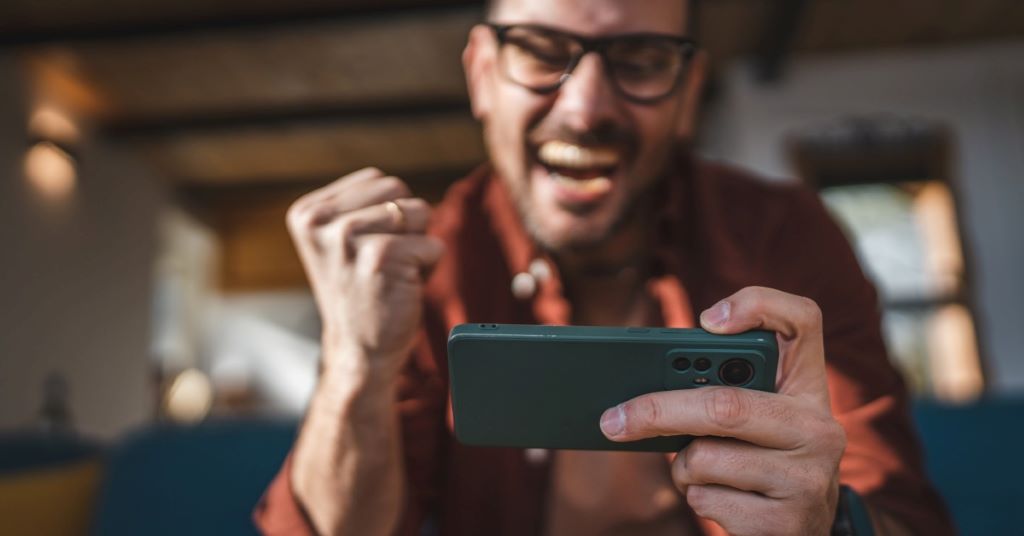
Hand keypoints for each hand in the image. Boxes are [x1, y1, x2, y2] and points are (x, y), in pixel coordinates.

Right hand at [286, 167, 443, 378]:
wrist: (359, 350)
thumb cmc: (361, 291)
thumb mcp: (341, 241)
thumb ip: (361, 206)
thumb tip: (398, 187)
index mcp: (307, 212)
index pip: (377, 180)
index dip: (386, 215)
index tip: (366, 251)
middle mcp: (320, 221)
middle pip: (398, 189)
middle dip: (405, 225)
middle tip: (384, 263)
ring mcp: (347, 237)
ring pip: (419, 211)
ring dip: (418, 244)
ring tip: (392, 273)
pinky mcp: (379, 257)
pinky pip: (433, 244)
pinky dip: (430, 266)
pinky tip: (403, 287)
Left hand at [599, 287, 845, 535]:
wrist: (800, 534)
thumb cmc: (758, 461)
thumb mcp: (753, 420)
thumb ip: (721, 390)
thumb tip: (641, 393)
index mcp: (809, 387)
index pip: (802, 319)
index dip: (757, 305)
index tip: (705, 318)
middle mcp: (819, 427)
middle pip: (724, 404)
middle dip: (658, 411)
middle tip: (613, 419)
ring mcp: (808, 478)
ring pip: (704, 457)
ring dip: (683, 467)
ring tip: (704, 471)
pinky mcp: (785, 523)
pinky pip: (705, 499)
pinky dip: (696, 499)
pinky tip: (724, 501)